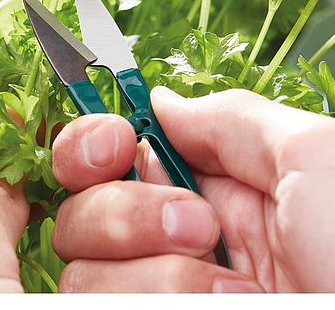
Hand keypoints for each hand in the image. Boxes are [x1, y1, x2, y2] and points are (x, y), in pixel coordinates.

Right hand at [51, 88, 333, 291]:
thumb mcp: (315, 160)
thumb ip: (230, 120)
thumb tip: (157, 101)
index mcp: (202, 191)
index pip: (103, 158)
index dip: (88, 145)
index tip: (112, 147)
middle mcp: (170, 244)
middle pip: (79, 212)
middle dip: (123, 214)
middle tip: (198, 226)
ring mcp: (157, 294)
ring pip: (83, 275)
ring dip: (156, 279)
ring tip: (235, 291)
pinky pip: (96, 307)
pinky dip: (161, 302)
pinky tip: (224, 306)